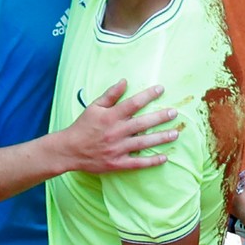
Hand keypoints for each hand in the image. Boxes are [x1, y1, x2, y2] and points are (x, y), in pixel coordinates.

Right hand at [57, 79, 179, 173]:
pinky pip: (138, 163)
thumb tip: (125, 81)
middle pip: (142, 123)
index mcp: (110, 116)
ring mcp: (117, 149)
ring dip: (161, 138)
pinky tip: (164, 157)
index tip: (161, 89)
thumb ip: (110, 94)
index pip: (133, 103)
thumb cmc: (82, 126)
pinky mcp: (117, 163)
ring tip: (175, 133)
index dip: (148, 95)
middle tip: (174, 113)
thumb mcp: (93, 107)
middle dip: (160, 117)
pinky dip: (151, 161)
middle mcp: (116, 132)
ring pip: (143, 143)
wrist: (69, 150)